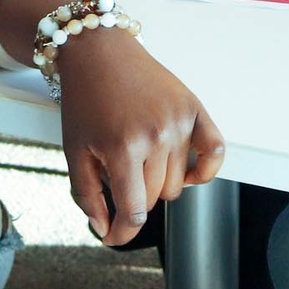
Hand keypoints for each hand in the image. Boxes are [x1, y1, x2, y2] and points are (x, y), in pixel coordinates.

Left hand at [55, 28, 224, 245]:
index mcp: (122, 148)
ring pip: (178, 183)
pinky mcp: (194, 108)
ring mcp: (178, 121)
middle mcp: (155, 135)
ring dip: (158, 181)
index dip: (122, 232)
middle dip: (134, 195)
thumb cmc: (84, 100)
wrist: (98, 51)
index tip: (113, 237)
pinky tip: (187, 173)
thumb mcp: (74, 150)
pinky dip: (204, 170)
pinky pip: (215, 152)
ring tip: (137, 157)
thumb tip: (105, 230)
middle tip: (117, 171)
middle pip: (156, 198)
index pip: (134, 211)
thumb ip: (87, 195)